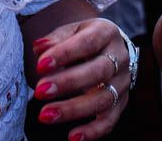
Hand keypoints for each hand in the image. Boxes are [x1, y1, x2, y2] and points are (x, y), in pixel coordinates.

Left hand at [30, 18, 130, 140]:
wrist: (112, 48)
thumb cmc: (85, 39)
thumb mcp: (72, 31)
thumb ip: (55, 39)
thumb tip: (39, 48)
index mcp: (106, 33)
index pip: (87, 43)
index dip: (64, 54)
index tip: (40, 64)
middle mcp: (120, 58)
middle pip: (98, 72)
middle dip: (68, 83)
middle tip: (40, 91)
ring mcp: (122, 83)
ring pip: (103, 99)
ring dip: (73, 109)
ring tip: (45, 115)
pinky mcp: (121, 103)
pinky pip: (110, 120)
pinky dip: (93, 131)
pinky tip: (72, 137)